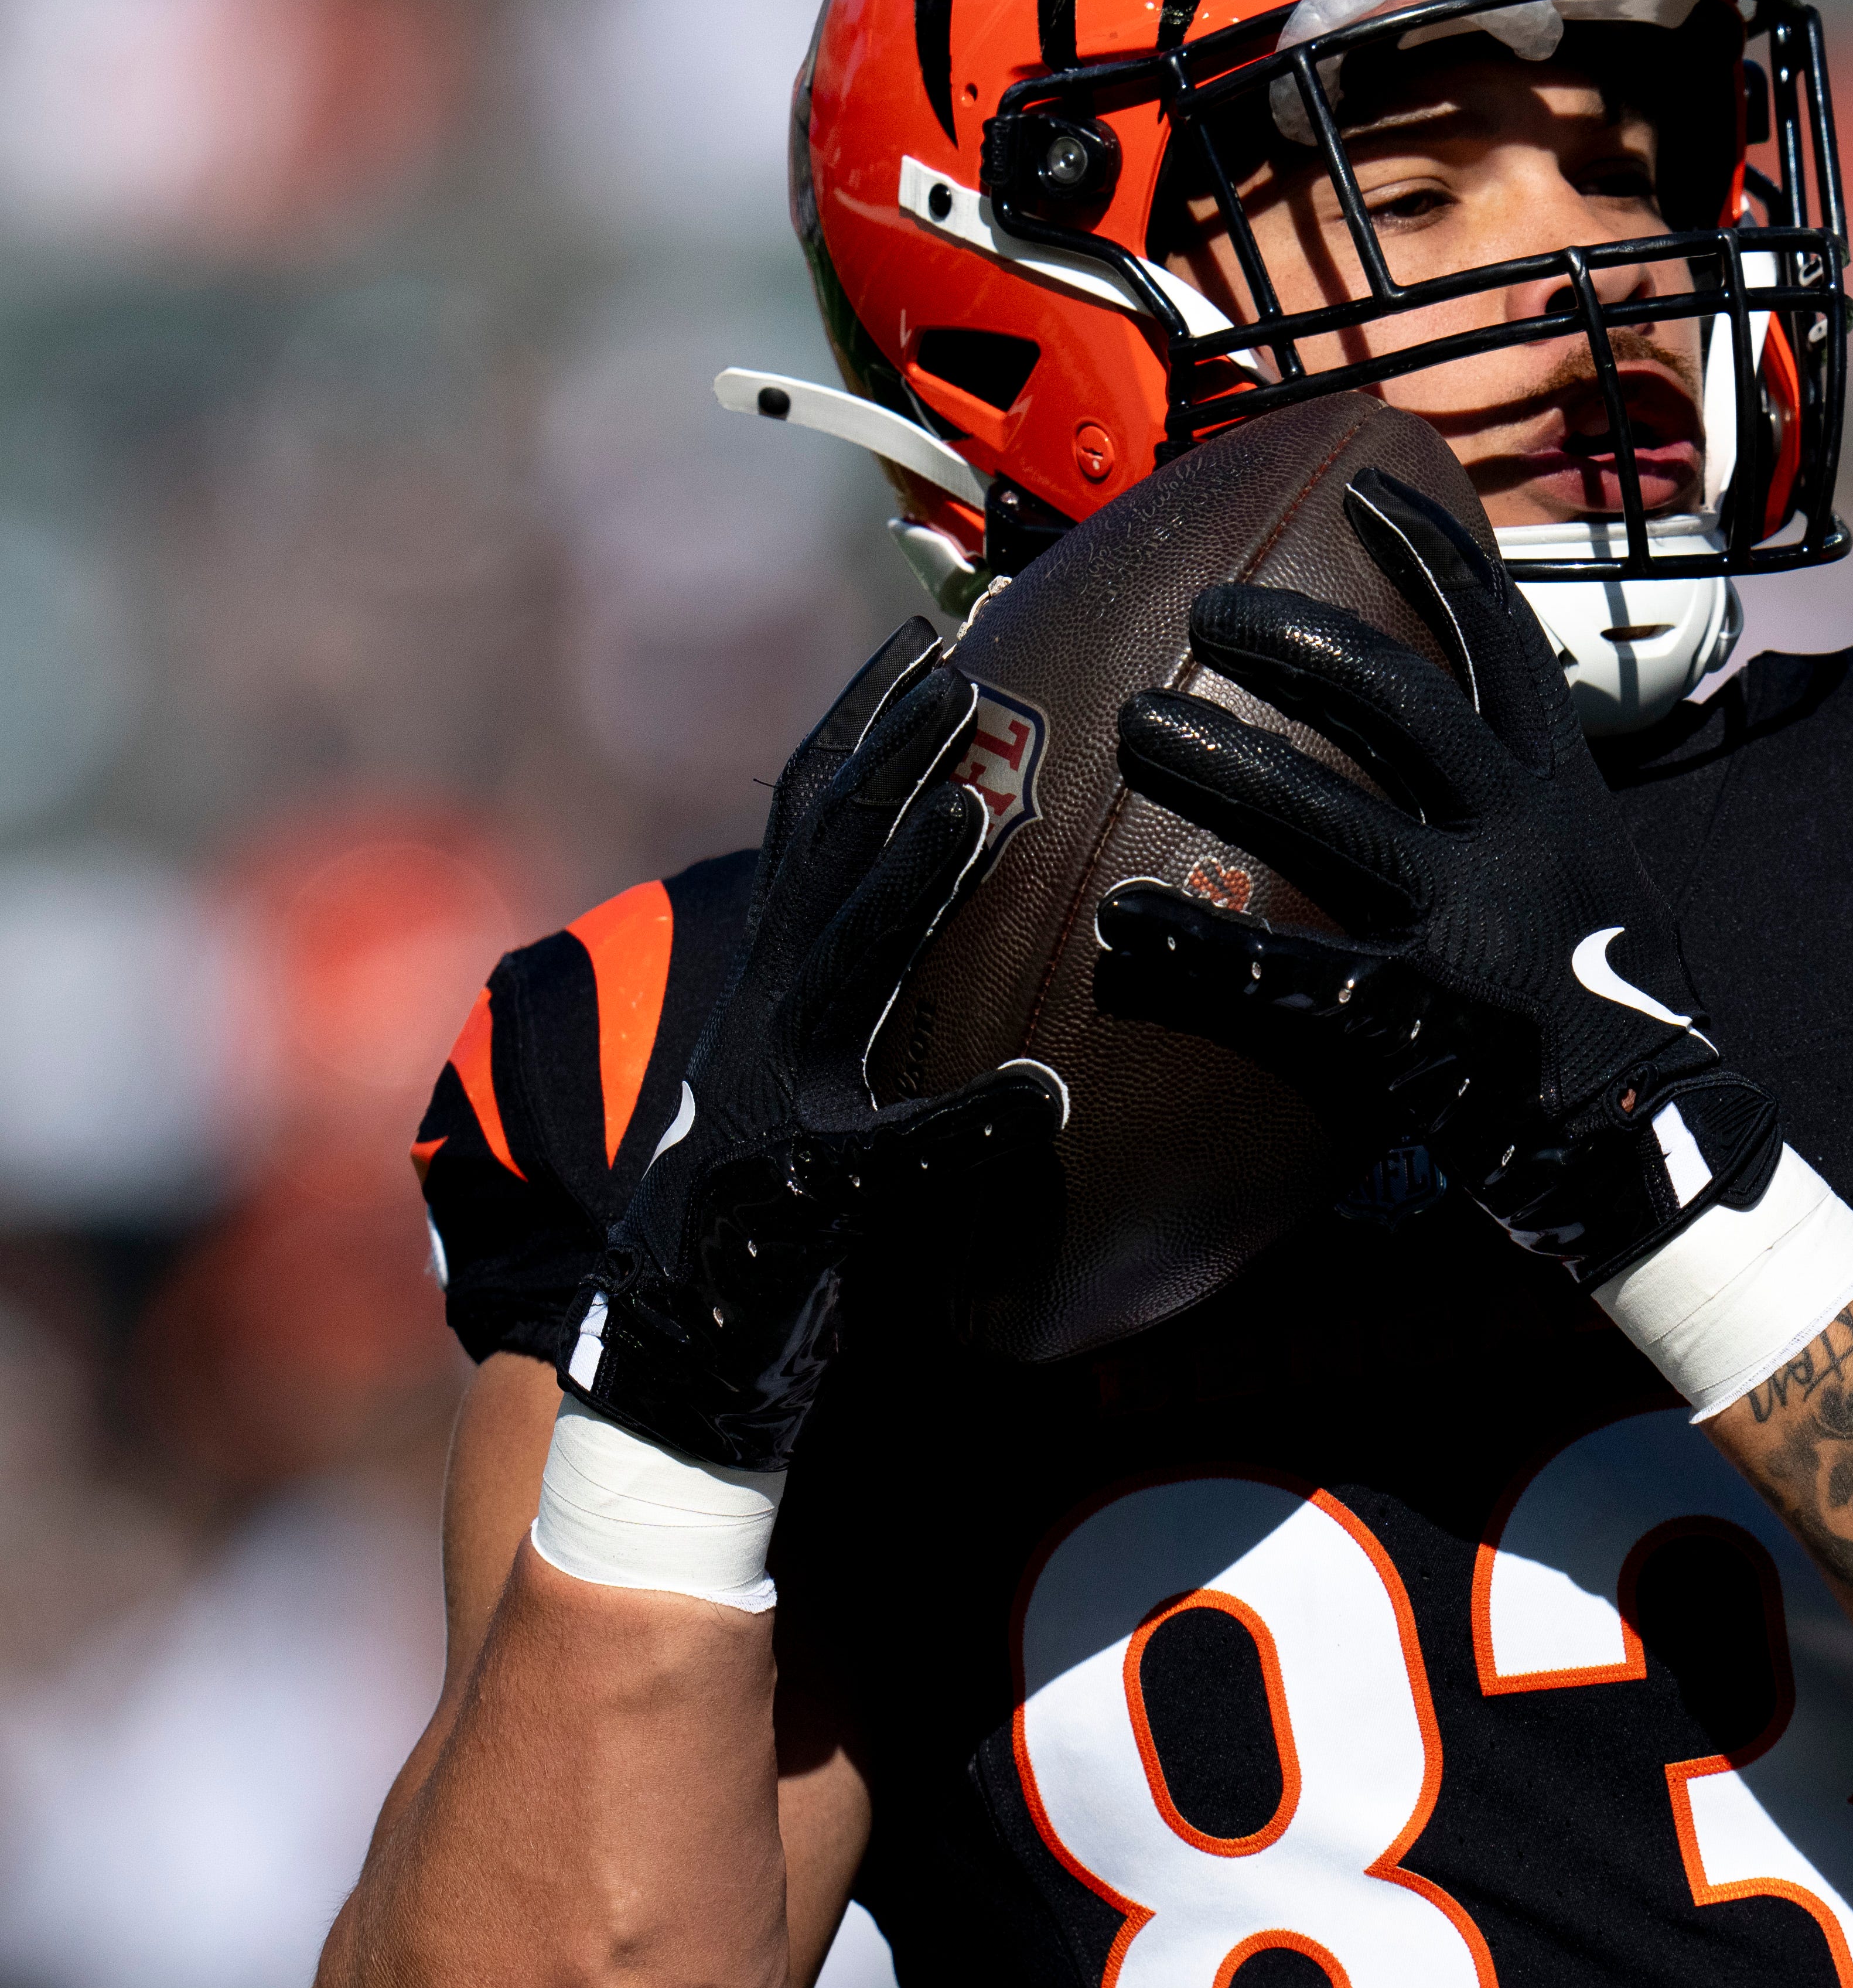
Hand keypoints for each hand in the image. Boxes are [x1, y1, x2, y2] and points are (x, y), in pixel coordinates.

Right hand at [571, 622, 1063, 1469]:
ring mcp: (775, 1097)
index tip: (922, 640)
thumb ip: (862, 993)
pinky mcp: (801, 1194)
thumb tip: (936, 915)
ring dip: (902, 885)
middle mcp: (764, 1016)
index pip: (809, 818)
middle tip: (955, 662)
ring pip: (839, 968)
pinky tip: (1043, 1096)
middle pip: (819, 857)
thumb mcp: (819, 1074)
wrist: (674, 1348)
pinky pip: (890, 1155)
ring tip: (971, 804)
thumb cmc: (766, 1210)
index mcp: (774, 979)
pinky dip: (964, 1124)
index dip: (860, 723)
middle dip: (885, 755)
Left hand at [1101, 472, 1852, 1411]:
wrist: (1661, 1134)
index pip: (1501, 640)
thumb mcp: (1592, 871)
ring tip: (1134, 722)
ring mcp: (1479, 922)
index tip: (1365, 488)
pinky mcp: (1430, 1015)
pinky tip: (1123, 922)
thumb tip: (1454, 737)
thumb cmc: (1606, 1000)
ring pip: (1332, 812)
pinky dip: (1200, 942)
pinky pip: (1293, 970)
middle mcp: (1525, 834)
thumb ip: (1524, 803)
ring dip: (1223, 760)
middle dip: (1297, 642)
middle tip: (1206, 613)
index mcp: (1564, 791)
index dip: (1434, 555)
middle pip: (1400, 699)